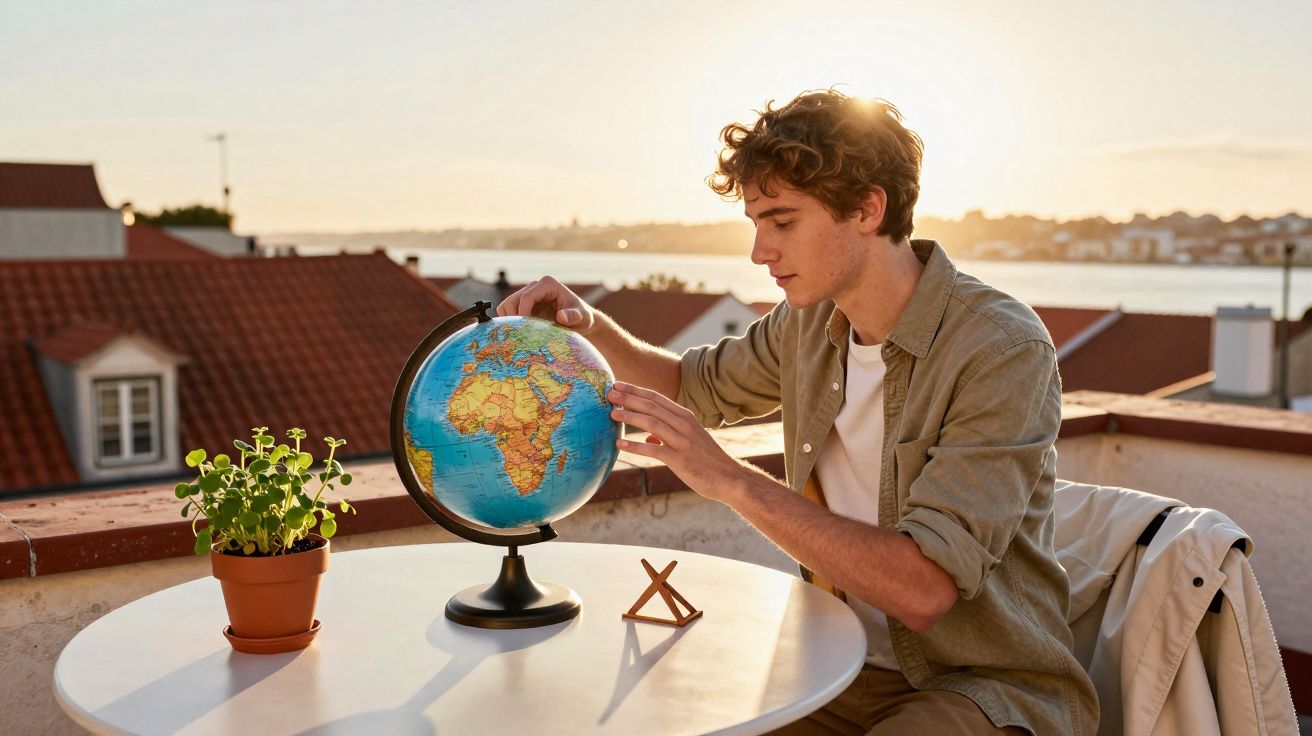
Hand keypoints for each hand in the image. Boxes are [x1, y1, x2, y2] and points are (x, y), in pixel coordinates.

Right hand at [496, 276, 594, 333]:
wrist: (580, 321)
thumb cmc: (582, 318)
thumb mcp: (582, 318)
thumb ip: (573, 317)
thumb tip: (561, 317)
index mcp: (548, 284)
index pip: (527, 296)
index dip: (523, 313)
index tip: (526, 330)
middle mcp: (535, 286)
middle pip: (513, 300)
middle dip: (515, 318)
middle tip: (521, 335)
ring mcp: (528, 294)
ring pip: (506, 305)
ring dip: (510, 320)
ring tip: (520, 334)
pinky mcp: (523, 304)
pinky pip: (507, 311)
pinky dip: (509, 322)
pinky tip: (519, 332)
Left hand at [608, 382, 746, 503]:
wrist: (729, 478)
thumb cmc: (707, 461)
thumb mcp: (689, 442)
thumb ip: (667, 436)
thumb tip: (649, 438)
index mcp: (685, 417)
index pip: (657, 398)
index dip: (636, 390)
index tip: (618, 385)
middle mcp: (684, 424)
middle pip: (652, 406)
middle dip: (629, 398)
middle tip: (609, 393)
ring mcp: (682, 441)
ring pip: (652, 423)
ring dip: (630, 416)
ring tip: (612, 413)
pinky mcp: (680, 459)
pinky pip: (654, 450)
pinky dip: (635, 446)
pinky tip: (619, 446)